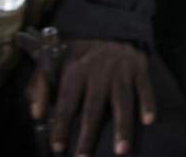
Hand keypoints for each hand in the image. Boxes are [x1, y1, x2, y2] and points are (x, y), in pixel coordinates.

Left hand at [28, 40, 154, 156]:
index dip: (62, 124)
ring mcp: (122, 70)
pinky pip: (145, 88)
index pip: (67, 101)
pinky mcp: (140, 69)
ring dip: (122, 126)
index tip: (58, 147)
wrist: (110, 39)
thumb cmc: (78, 60)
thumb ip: (40, 87)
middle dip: (89, 134)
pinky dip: (148, 104)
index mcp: (76, 69)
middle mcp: (99, 70)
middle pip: (94, 106)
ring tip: (121, 150)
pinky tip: (148, 121)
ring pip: (122, 100)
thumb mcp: (54, 65)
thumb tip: (37, 113)